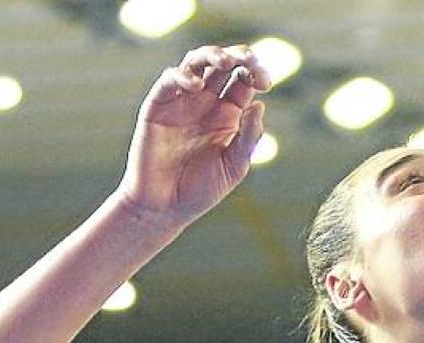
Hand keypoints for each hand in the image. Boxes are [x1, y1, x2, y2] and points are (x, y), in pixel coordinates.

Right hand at [118, 45, 270, 226]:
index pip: (243, 81)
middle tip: (249, 59)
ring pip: (195, 63)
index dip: (255, 73)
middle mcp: (205, 102)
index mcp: (228, 114)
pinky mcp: (157, 106)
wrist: (163, 208)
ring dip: (210, 54)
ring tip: (224, 60)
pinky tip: (196, 84)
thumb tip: (260, 106)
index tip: (266, 81)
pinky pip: (168, 81)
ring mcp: (181, 102)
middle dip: (237, 55)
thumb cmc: (200, 190)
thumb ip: (248, 137)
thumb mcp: (234, 166)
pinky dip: (181, 76)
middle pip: (222, 65)